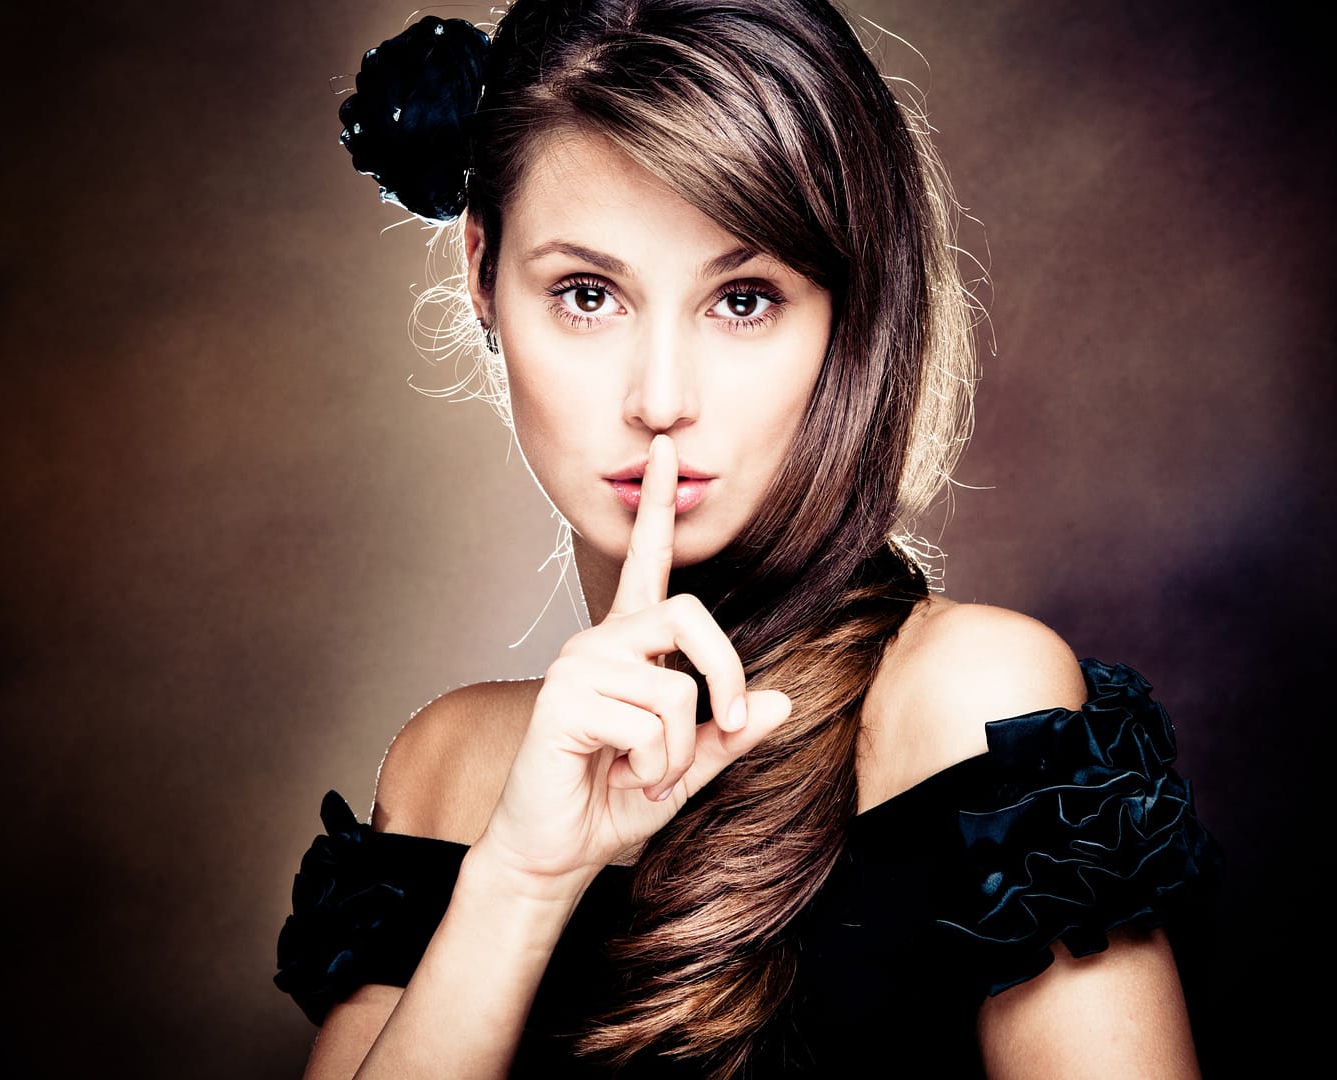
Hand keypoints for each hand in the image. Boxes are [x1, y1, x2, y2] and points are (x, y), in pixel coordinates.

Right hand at [475, 434, 791, 889]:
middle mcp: (599, 643)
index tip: (665, 453)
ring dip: (679, 750)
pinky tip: (618, 777)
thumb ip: (729, 734)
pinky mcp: (563, 698)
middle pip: (687, 615)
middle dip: (725, 673)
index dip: (656, 506)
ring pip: (675, 689)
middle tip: (732, 722)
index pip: (644, 562)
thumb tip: (783, 700)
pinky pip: (648, 723)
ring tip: (644, 773)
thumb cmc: (612, 803)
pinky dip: (653, 765)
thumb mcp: (687, 767)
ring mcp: (577, 665)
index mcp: (628, 647)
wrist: (553, 851)